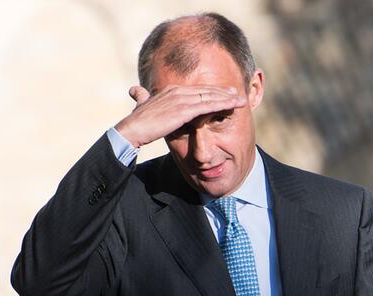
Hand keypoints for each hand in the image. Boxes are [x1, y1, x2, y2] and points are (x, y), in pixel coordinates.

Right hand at [114, 85, 248, 147]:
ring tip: (241, 100)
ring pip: (209, 97)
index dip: (212, 91)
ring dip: (227, 99)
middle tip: (237, 93)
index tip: (224, 92)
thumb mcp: (143, 106)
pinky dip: (221, 105)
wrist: (131, 129)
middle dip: (223, 92)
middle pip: (206, 91)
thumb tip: (137, 90)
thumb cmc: (137, 122)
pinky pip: (207, 106)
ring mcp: (181, 99)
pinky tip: (232, 106)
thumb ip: (143, 97)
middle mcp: (177, 91)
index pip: (196, 89)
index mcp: (170, 90)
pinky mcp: (184, 110)